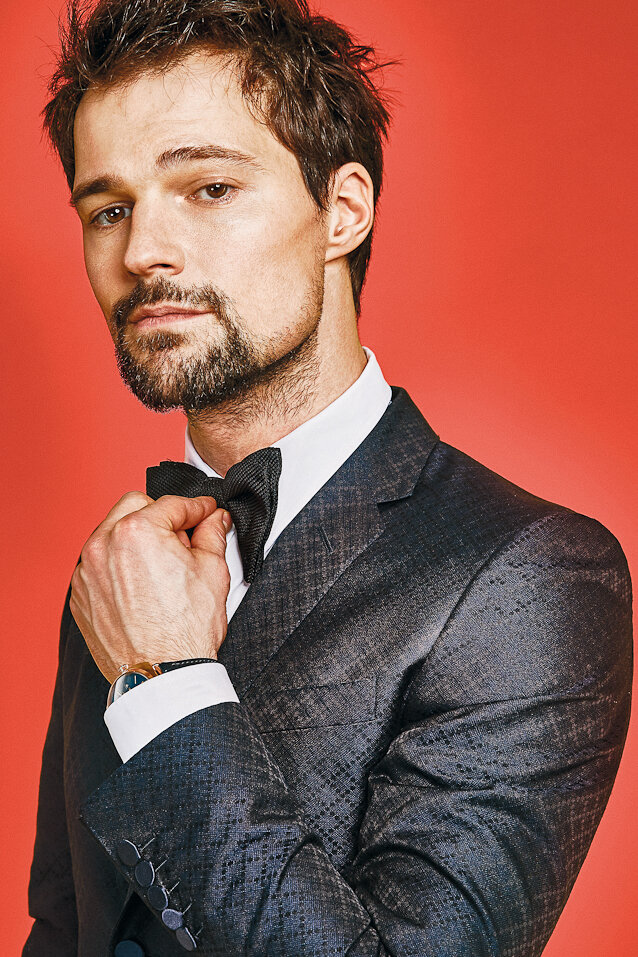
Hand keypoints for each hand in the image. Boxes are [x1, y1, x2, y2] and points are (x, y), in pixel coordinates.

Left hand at [70, 491, 231, 682]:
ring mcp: (87, 571)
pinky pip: (99, 564)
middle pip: (134, 506)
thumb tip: (214, 519)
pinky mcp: (80, 594)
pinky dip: (118, 566)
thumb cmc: (184, 631)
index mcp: (138, 531)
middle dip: (160, 516)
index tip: (205, 513)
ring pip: (112, 533)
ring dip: (135, 538)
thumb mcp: (212, 571)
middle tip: (182, 538)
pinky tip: (141, 585)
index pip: (172, 504)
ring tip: (160, 565)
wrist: (162, 676)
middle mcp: (104, 545)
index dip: (197, 509)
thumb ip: (212, 534)